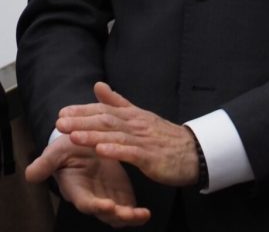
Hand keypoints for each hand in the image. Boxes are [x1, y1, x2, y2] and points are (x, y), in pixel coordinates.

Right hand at [25, 132, 150, 226]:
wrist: (86, 142)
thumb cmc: (69, 148)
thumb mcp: (57, 152)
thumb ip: (46, 164)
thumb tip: (30, 174)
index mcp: (76, 188)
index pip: (85, 200)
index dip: (94, 204)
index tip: (107, 206)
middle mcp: (92, 196)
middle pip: (104, 213)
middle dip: (117, 215)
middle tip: (130, 214)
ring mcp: (106, 196)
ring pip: (118, 215)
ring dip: (130, 217)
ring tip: (143, 215)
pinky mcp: (119, 193)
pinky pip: (128, 207)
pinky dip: (136, 212)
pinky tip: (146, 212)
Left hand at [56, 82, 199, 187]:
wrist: (196, 152)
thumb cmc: (166, 137)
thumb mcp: (141, 116)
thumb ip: (119, 102)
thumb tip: (98, 85)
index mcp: (134, 116)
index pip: (106, 110)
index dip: (84, 110)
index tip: (63, 112)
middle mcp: (138, 125)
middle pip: (108, 121)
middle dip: (83, 121)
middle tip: (60, 122)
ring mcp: (145, 141)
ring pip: (116, 136)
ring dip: (94, 136)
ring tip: (74, 137)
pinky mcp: (152, 157)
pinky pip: (132, 153)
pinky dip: (116, 151)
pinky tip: (101, 151)